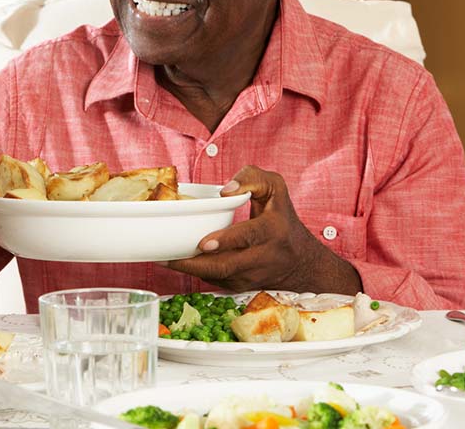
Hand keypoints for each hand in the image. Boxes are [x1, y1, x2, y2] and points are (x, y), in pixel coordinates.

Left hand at [165, 165, 361, 294]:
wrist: (300, 261)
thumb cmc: (282, 219)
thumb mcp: (276, 189)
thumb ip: (252, 178)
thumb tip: (225, 190)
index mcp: (272, 230)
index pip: (248, 236)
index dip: (226, 241)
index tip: (205, 243)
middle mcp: (263, 257)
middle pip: (226, 266)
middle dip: (195, 264)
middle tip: (167, 257)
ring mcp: (252, 275)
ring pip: (217, 278)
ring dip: (189, 270)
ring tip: (163, 260)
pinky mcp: (241, 286)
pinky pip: (214, 282)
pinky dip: (195, 274)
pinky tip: (177, 263)